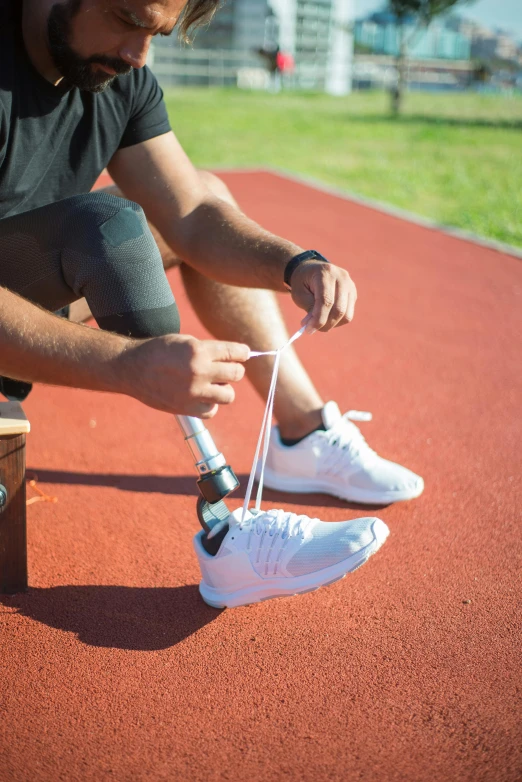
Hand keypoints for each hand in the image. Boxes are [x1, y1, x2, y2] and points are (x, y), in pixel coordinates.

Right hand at [118, 334, 248, 417]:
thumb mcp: (185, 342)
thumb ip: (210, 351)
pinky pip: (212, 410)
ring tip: (211, 384)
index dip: (243, 353)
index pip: (236, 353)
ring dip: (223, 389)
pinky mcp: (186, 408)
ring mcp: (193, 392)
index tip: (243, 355)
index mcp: (199, 351)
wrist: (132, 368)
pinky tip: (201, 396)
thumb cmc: (159, 351)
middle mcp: (199, 372)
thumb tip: (237, 358)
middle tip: (224, 369)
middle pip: (237, 374)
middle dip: (234, 370)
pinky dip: (210, 404)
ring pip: (229, 395)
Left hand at [289, 261, 356, 331]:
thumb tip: (315, 325)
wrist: (312, 270)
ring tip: (317, 322)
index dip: (318, 319)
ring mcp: (350, 286)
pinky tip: (325, 317)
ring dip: (330, 324)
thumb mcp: (298, 294)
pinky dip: (336, 321)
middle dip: (324, 324)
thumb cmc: (303, 283)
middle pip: (338, 309)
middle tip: (310, 329)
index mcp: (325, 273)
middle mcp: (342, 277)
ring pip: (346, 315)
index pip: (326, 301)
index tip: (308, 330)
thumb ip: (308, 308)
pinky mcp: (353, 294)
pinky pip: (348, 315)